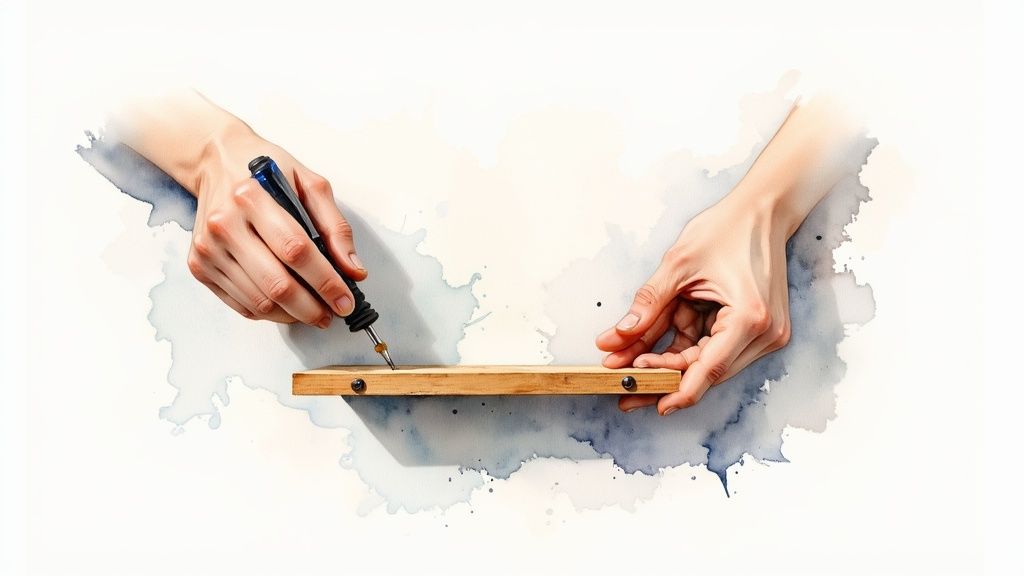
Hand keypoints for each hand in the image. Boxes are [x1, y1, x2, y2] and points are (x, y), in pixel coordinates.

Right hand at [187, 123, 366, 324]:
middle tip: (333, 313)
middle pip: (276, 284)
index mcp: (252, 197)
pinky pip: (241, 304)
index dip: (326, 282)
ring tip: (314, 311)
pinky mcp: (199, 265)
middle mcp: (225, 224)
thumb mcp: (309, 184)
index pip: (296, 251)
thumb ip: (335, 227)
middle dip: (312, 308)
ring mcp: (208, 248)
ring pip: (259, 301)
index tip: (345, 300)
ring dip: (293, 314)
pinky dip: (270, 312)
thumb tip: (353, 270)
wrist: (216, 160)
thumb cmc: (266, 169)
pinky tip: (288, 306)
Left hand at [596, 97, 859, 414]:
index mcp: (750, 318)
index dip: (677, 390)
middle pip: (706, 370)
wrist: (763, 210)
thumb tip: (616, 339)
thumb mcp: (678, 265)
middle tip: (622, 386)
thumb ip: (648, 306)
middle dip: (661, 375)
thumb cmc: (728, 229)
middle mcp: (765, 333)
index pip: (710, 369)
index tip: (649, 402)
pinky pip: (714, 346)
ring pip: (707, 360)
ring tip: (625, 363)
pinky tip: (651, 348)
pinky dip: (684, 345)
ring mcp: (764, 333)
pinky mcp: (755, 328)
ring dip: (668, 361)